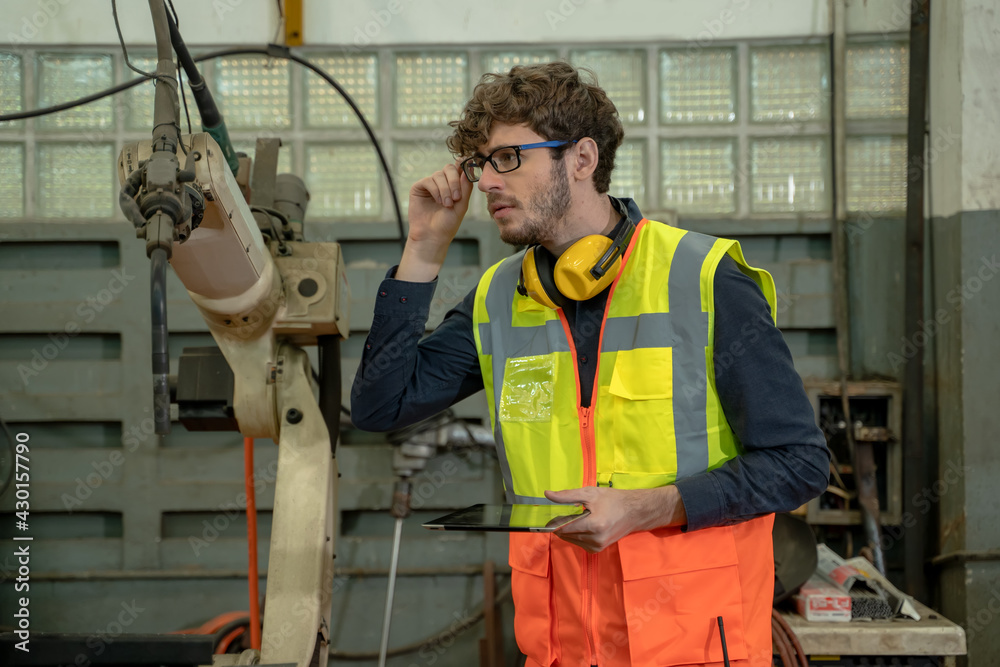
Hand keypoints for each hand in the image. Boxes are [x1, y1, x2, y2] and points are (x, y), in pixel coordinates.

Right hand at [397, 162, 474, 281]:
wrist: (432, 236)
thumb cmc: (448, 223)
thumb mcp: (462, 205)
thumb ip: (465, 187)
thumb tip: (466, 168)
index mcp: (454, 186)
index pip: (459, 169)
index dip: (463, 166)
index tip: (467, 165)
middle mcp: (442, 183)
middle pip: (449, 168)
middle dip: (454, 181)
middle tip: (456, 197)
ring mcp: (430, 184)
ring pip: (439, 175)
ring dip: (445, 190)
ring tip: (447, 205)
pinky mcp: (419, 188)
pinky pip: (429, 180)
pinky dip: (436, 190)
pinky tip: (439, 202)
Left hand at [544, 485, 686, 553]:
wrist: (634, 512)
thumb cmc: (612, 500)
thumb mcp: (589, 493)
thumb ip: (566, 496)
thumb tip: (547, 494)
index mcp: (594, 525)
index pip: (565, 528)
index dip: (554, 522)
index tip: (548, 517)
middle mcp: (595, 539)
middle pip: (566, 534)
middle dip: (563, 524)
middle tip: (569, 512)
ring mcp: (597, 547)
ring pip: (571, 540)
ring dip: (570, 530)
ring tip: (581, 517)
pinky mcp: (597, 550)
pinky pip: (579, 543)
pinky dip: (577, 535)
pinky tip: (585, 525)